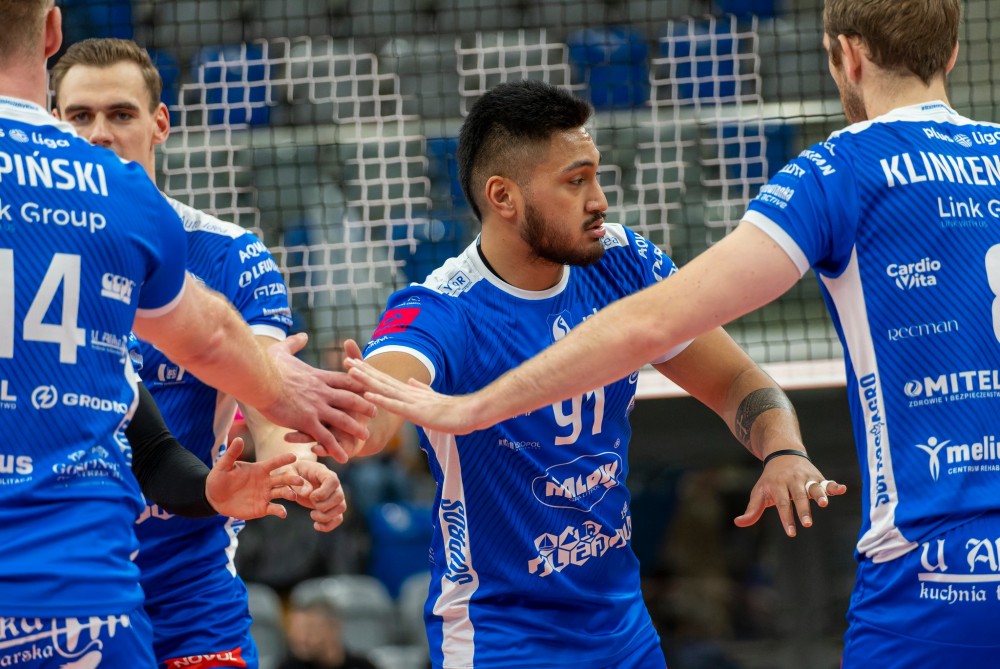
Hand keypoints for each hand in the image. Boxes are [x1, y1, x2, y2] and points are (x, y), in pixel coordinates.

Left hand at [205, 437, 303, 519]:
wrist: (214, 498)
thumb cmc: (219, 479)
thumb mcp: (223, 466)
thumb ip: (232, 454)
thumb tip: (239, 439)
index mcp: (259, 469)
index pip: (274, 463)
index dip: (283, 459)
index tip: (294, 456)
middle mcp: (266, 481)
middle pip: (283, 478)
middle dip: (292, 479)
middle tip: (300, 480)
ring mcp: (265, 495)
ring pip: (282, 493)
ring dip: (289, 493)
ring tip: (293, 496)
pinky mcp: (262, 508)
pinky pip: (274, 508)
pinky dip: (280, 511)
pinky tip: (283, 513)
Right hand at [259, 333, 375, 462]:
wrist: (260, 380)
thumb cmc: (267, 366)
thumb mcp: (282, 350)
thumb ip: (294, 343)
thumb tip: (302, 335)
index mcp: (319, 377)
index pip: (345, 380)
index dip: (358, 384)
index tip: (369, 387)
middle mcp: (323, 392)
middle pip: (350, 399)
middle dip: (364, 405)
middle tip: (375, 411)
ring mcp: (317, 407)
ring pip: (343, 419)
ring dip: (356, 428)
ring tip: (366, 435)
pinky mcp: (307, 421)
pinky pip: (326, 437)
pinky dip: (336, 448)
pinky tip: (343, 457)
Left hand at [285, 459, 347, 531]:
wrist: (294, 477)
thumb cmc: (292, 473)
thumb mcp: (289, 473)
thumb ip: (297, 482)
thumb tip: (308, 493)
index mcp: (323, 473)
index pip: (333, 481)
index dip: (323, 492)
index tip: (311, 497)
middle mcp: (333, 484)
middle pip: (339, 496)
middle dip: (324, 506)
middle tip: (311, 504)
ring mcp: (334, 496)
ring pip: (341, 508)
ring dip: (326, 516)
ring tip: (312, 515)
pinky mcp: (332, 507)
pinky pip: (338, 519)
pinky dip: (328, 525)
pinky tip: (316, 526)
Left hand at [345, 357, 483, 433]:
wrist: (470, 413)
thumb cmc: (453, 410)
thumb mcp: (432, 399)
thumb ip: (421, 390)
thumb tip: (412, 380)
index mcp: (410, 392)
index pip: (386, 379)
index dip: (369, 371)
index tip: (354, 362)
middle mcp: (408, 393)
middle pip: (381, 380)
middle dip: (362, 370)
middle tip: (345, 359)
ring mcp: (411, 401)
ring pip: (385, 388)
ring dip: (367, 380)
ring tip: (351, 371)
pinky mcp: (416, 412)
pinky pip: (395, 405)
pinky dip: (381, 399)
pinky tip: (368, 394)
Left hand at [733, 451, 846, 536]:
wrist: (782, 453)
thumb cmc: (770, 479)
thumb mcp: (759, 491)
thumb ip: (752, 509)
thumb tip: (738, 523)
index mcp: (777, 485)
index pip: (782, 504)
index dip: (786, 518)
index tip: (791, 533)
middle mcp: (792, 481)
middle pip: (798, 496)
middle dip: (803, 510)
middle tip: (807, 524)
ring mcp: (806, 478)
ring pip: (814, 487)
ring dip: (820, 495)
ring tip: (824, 504)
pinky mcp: (818, 477)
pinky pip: (827, 481)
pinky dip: (834, 486)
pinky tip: (842, 489)